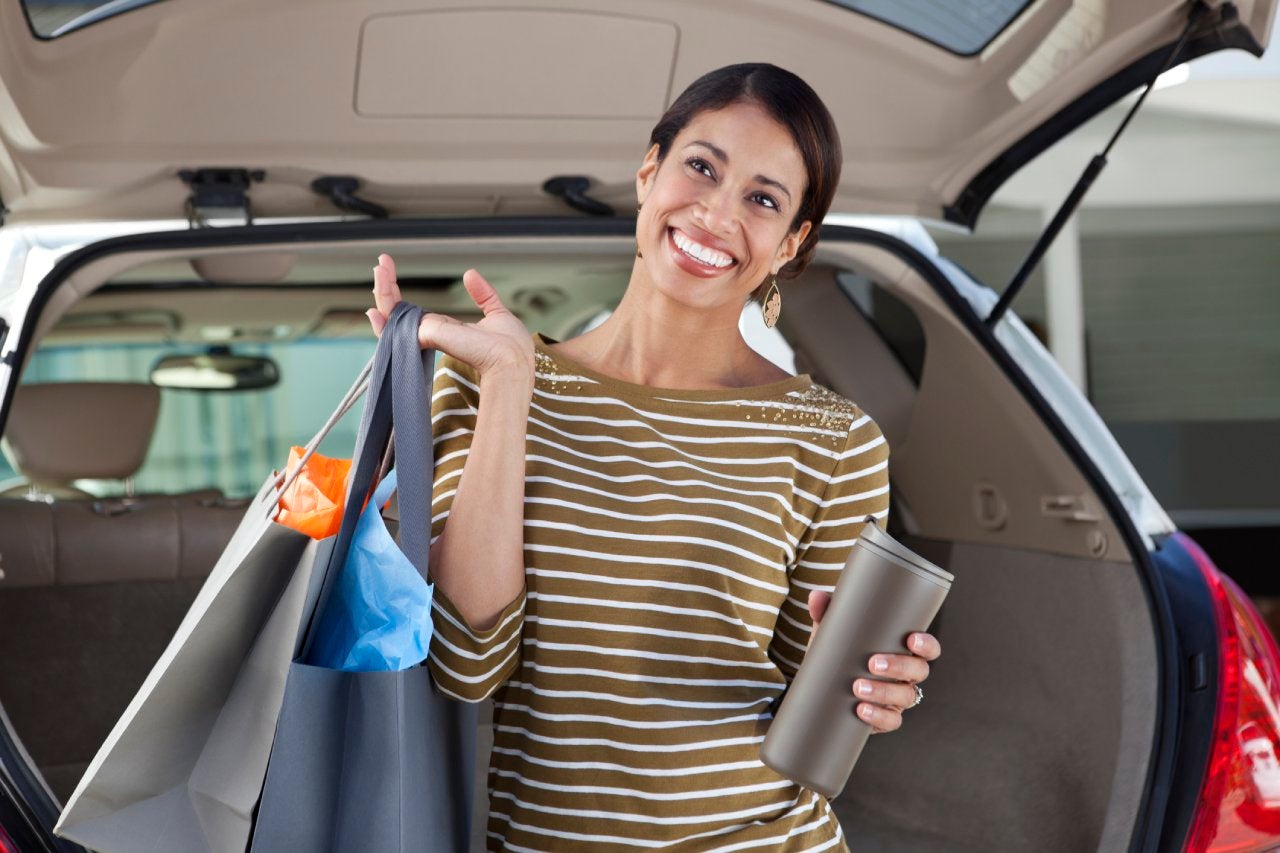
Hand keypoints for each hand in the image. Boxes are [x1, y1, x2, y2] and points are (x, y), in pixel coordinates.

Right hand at [367, 254, 534, 382]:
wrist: (511, 359)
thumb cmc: (509, 347)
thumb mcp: (496, 312)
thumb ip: (482, 295)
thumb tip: (470, 273)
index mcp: (445, 330)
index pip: (412, 313)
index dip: (400, 293)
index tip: (392, 269)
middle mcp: (431, 334)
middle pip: (397, 312)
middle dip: (386, 287)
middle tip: (382, 262)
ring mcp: (425, 335)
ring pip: (391, 314)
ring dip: (382, 289)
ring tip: (379, 265)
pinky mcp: (425, 335)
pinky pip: (394, 321)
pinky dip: (385, 301)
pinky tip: (378, 285)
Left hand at [807, 589, 940, 733]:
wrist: (822, 688)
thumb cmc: (839, 653)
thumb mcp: (833, 633)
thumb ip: (826, 613)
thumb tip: (817, 596)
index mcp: (903, 650)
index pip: (927, 647)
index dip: (926, 644)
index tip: (911, 639)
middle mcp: (907, 675)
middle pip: (919, 671)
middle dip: (899, 666)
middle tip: (872, 663)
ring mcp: (898, 698)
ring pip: (906, 696)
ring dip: (884, 692)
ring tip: (857, 686)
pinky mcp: (886, 717)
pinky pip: (892, 720)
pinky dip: (878, 716)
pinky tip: (861, 709)